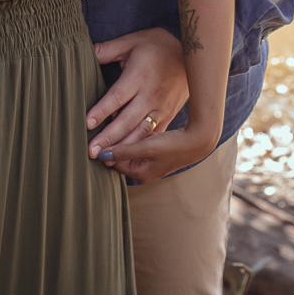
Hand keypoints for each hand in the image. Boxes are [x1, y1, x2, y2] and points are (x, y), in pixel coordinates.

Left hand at [87, 28, 187, 159]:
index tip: (87, 124)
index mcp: (139, 76)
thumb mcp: (132, 41)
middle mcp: (150, 96)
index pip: (117, 97)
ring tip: (107, 160)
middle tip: (92, 152)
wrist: (191, 57)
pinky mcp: (168, 117)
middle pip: (127, 120)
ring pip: (141, 133)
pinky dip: (141, 148)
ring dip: (124, 148)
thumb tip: (86, 51)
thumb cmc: (157, 46)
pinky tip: (128, 159)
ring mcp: (161, 109)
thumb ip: (108, 49)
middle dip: (109, 138)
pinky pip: (153, 136)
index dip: (102, 111)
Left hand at [97, 123, 218, 183]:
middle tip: (100, 128)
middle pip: (120, 156)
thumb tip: (101, 154)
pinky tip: (129, 121)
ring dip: (121, 139)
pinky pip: (138, 144)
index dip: (104, 149)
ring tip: (111, 123)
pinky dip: (132, 136)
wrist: (199, 141)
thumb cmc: (173, 145)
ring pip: (129, 149)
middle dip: (111, 144)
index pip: (113, 162)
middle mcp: (144, 170)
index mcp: (140, 173)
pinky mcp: (156, 151)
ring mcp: (150, 161)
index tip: (94, 135)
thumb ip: (124, 150)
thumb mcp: (146, 147)